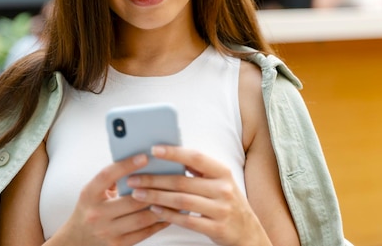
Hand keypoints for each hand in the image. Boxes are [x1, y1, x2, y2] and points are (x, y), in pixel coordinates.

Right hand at [57, 153, 169, 245]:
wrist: (77, 239)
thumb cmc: (90, 208)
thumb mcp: (93, 190)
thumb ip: (112, 178)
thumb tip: (138, 163)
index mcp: (89, 194)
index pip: (107, 175)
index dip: (126, 165)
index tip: (144, 156)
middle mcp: (96, 214)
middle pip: (132, 200)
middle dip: (153, 189)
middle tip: (171, 178)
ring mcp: (107, 231)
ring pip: (142, 218)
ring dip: (160, 207)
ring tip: (174, 196)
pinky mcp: (118, 245)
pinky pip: (144, 233)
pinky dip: (158, 223)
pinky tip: (168, 214)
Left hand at [126, 146, 270, 245]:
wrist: (247, 232)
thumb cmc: (227, 201)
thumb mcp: (220, 181)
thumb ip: (200, 169)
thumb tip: (172, 154)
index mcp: (222, 172)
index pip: (196, 157)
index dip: (174, 153)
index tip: (154, 150)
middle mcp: (223, 189)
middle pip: (182, 182)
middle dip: (154, 179)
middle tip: (134, 178)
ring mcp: (221, 210)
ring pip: (181, 201)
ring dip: (156, 196)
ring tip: (138, 193)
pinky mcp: (216, 228)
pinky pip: (187, 221)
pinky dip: (168, 214)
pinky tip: (154, 209)